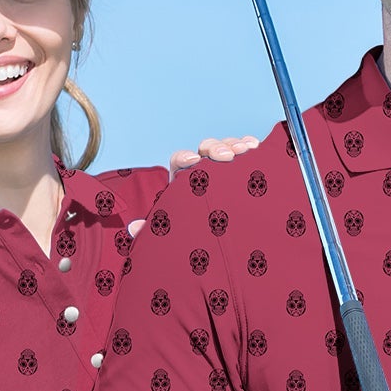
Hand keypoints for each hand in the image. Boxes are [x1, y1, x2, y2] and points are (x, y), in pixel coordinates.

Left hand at [124, 140, 268, 237]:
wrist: (220, 245)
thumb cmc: (195, 233)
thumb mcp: (174, 233)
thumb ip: (154, 230)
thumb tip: (134, 228)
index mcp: (184, 180)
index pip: (180, 161)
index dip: (185, 158)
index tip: (194, 163)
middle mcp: (205, 170)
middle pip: (205, 149)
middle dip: (216, 148)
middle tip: (227, 157)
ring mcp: (224, 168)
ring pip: (226, 147)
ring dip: (235, 145)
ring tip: (246, 151)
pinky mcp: (243, 171)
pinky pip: (245, 152)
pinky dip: (250, 146)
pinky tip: (256, 148)